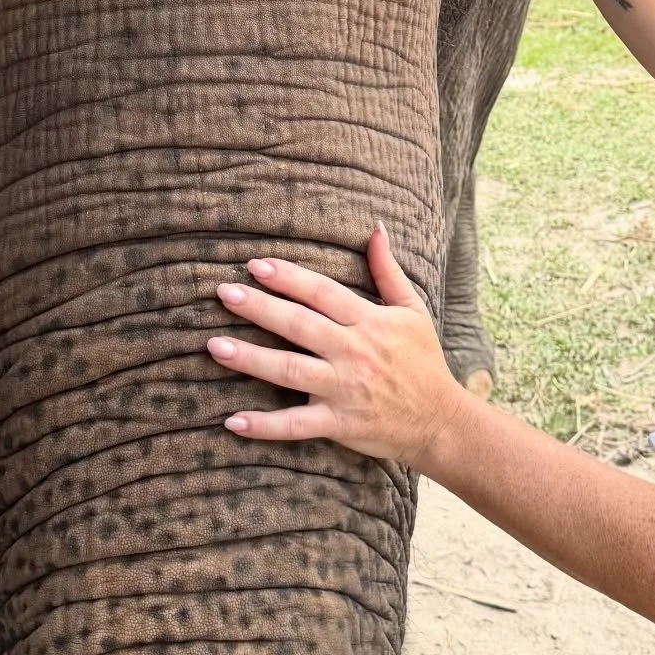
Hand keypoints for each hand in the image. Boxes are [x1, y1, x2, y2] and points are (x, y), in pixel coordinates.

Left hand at [206, 225, 467, 468]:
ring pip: (291, 371)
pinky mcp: (339, 424)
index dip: (289, 277)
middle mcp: (354, 352)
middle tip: (224, 293)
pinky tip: (232, 420)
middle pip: (300, 325)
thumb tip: (376, 228)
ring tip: (215, 346)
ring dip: (251, 359)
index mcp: (370, 321)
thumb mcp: (412, 309)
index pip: (322, 292)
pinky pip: (296, 425)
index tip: (256, 265)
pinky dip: (265, 426)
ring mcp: (344, 389)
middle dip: (260, 308)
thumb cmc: (423, 360)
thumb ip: (388, 270)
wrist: (440, 420)